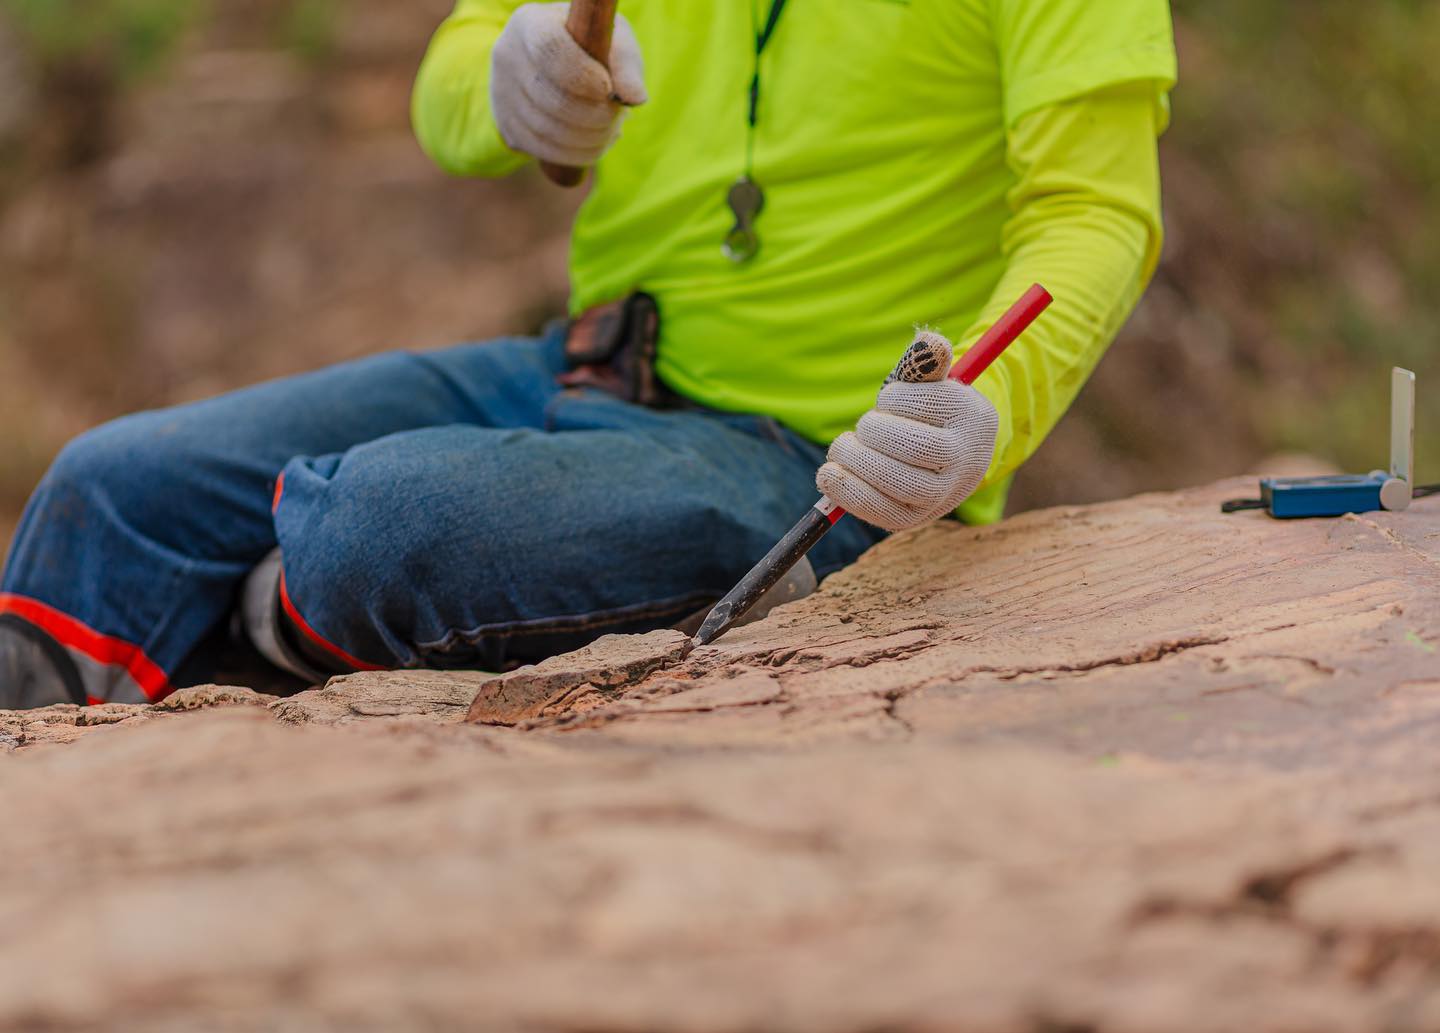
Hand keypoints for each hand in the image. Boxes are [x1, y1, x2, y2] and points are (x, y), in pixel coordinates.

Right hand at [490, 2, 647, 166]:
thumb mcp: (611, 41)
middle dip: (594, 116)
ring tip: (611, 130)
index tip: (607, 89)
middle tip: (617, 117)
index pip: (549, 48)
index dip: (581, 74)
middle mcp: (507, 54)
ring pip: (547, 129)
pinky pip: (542, 149)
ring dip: (589, 139)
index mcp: (531, 23)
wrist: (551, 68)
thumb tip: (635, 98)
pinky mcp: (506, 124)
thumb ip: (626, 64)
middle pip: (550, 97)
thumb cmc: (590, 48)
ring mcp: (501, 92)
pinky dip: (574, 154)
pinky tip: (593, 145)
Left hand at [816, 331, 997, 531]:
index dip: (895, 398)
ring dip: (856, 461)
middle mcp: (964, 461)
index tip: (887, 399)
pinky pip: (881, 512)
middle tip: (861, 427)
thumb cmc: (932, 413)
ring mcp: (941, 496)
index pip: (929, 404)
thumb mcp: (934, 382)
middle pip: (913, 447)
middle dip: (873, 431)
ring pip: (898, 483)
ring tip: (841, 448)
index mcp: (972, 419)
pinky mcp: (914, 518)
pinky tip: (828, 475)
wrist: (954, 458)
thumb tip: (929, 341)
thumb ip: (927, 360)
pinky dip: (847, 494)